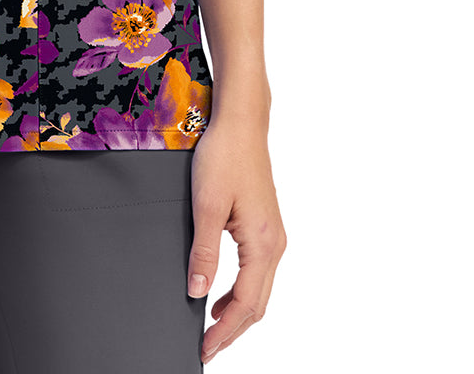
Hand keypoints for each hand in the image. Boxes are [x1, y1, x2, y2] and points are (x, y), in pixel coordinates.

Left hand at [186, 115, 287, 362]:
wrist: (241, 124)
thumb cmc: (224, 156)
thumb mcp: (206, 206)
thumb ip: (203, 252)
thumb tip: (198, 293)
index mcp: (263, 243)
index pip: (246, 304)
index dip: (225, 332)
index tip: (206, 350)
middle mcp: (275, 244)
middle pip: (257, 304)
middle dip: (233, 330)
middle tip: (208, 348)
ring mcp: (274, 235)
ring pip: (259, 290)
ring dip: (238, 312)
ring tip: (212, 328)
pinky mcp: (266, 226)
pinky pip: (257, 271)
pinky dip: (242, 291)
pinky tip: (222, 294)